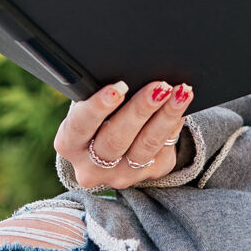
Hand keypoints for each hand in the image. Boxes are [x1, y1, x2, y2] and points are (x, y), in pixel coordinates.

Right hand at [56, 79, 192, 189]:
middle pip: (116, 140)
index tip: (118, 88)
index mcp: (69, 143)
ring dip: (165, 117)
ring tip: (180, 93)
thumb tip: (132, 75)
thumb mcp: (91, 103)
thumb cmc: (98, 113)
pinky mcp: (147, 175)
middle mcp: (91, 167)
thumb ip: (102, 95)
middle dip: (140, 109)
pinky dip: (173, 125)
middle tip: (159, 87)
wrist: (113, 141)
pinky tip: (181, 107)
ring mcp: (120, 175)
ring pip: (145, 147)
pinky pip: (163, 150)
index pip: (80, 126)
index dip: (98, 107)